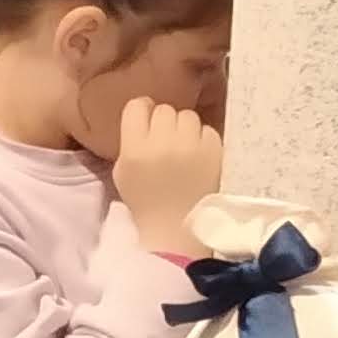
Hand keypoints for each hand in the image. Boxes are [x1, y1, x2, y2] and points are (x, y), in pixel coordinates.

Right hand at [112, 100, 223, 261]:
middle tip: (165, 140)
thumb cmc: (146, 203)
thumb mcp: (123, 172)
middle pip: (164, 110)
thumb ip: (130, 140)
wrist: (176, 231)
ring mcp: (191, 147)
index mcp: (135, 149)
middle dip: (164, 123)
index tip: (146, 120)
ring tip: (184, 149)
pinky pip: (207, 130)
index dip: (142, 111)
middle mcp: (163, 143)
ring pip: (187, 116)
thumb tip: (144, 113)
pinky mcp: (214, 152)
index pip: (137, 106)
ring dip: (184, 129)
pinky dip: (203, 141)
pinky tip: (198, 158)